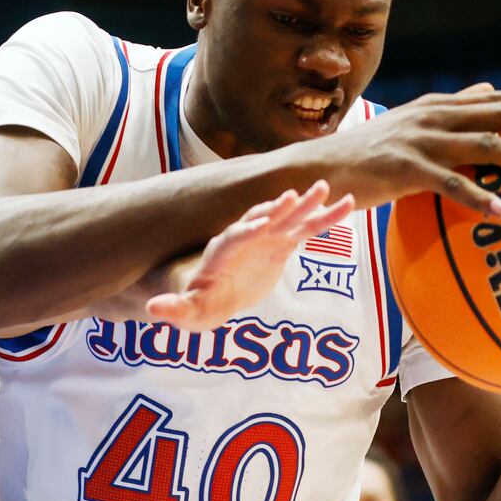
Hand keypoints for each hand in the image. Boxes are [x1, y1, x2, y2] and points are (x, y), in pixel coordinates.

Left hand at [145, 182, 354, 331]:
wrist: (214, 297)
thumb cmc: (199, 304)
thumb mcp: (186, 311)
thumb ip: (173, 309)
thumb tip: (153, 309)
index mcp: (220, 251)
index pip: (232, 238)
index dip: (245, 231)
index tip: (260, 226)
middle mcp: (243, 238)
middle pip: (260, 219)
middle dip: (275, 209)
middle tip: (293, 196)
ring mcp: (264, 239)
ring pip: (287, 219)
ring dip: (306, 205)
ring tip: (327, 188)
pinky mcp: (281, 245)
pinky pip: (306, 229)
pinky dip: (325, 218)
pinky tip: (347, 205)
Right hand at [304, 83, 500, 217]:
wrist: (316, 167)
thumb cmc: (362, 154)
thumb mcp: (405, 125)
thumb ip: (446, 112)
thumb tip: (485, 93)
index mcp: (434, 108)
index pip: (490, 98)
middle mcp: (432, 118)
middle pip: (498, 116)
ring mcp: (419, 142)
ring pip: (484, 145)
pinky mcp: (404, 169)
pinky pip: (450, 185)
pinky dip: (479, 197)